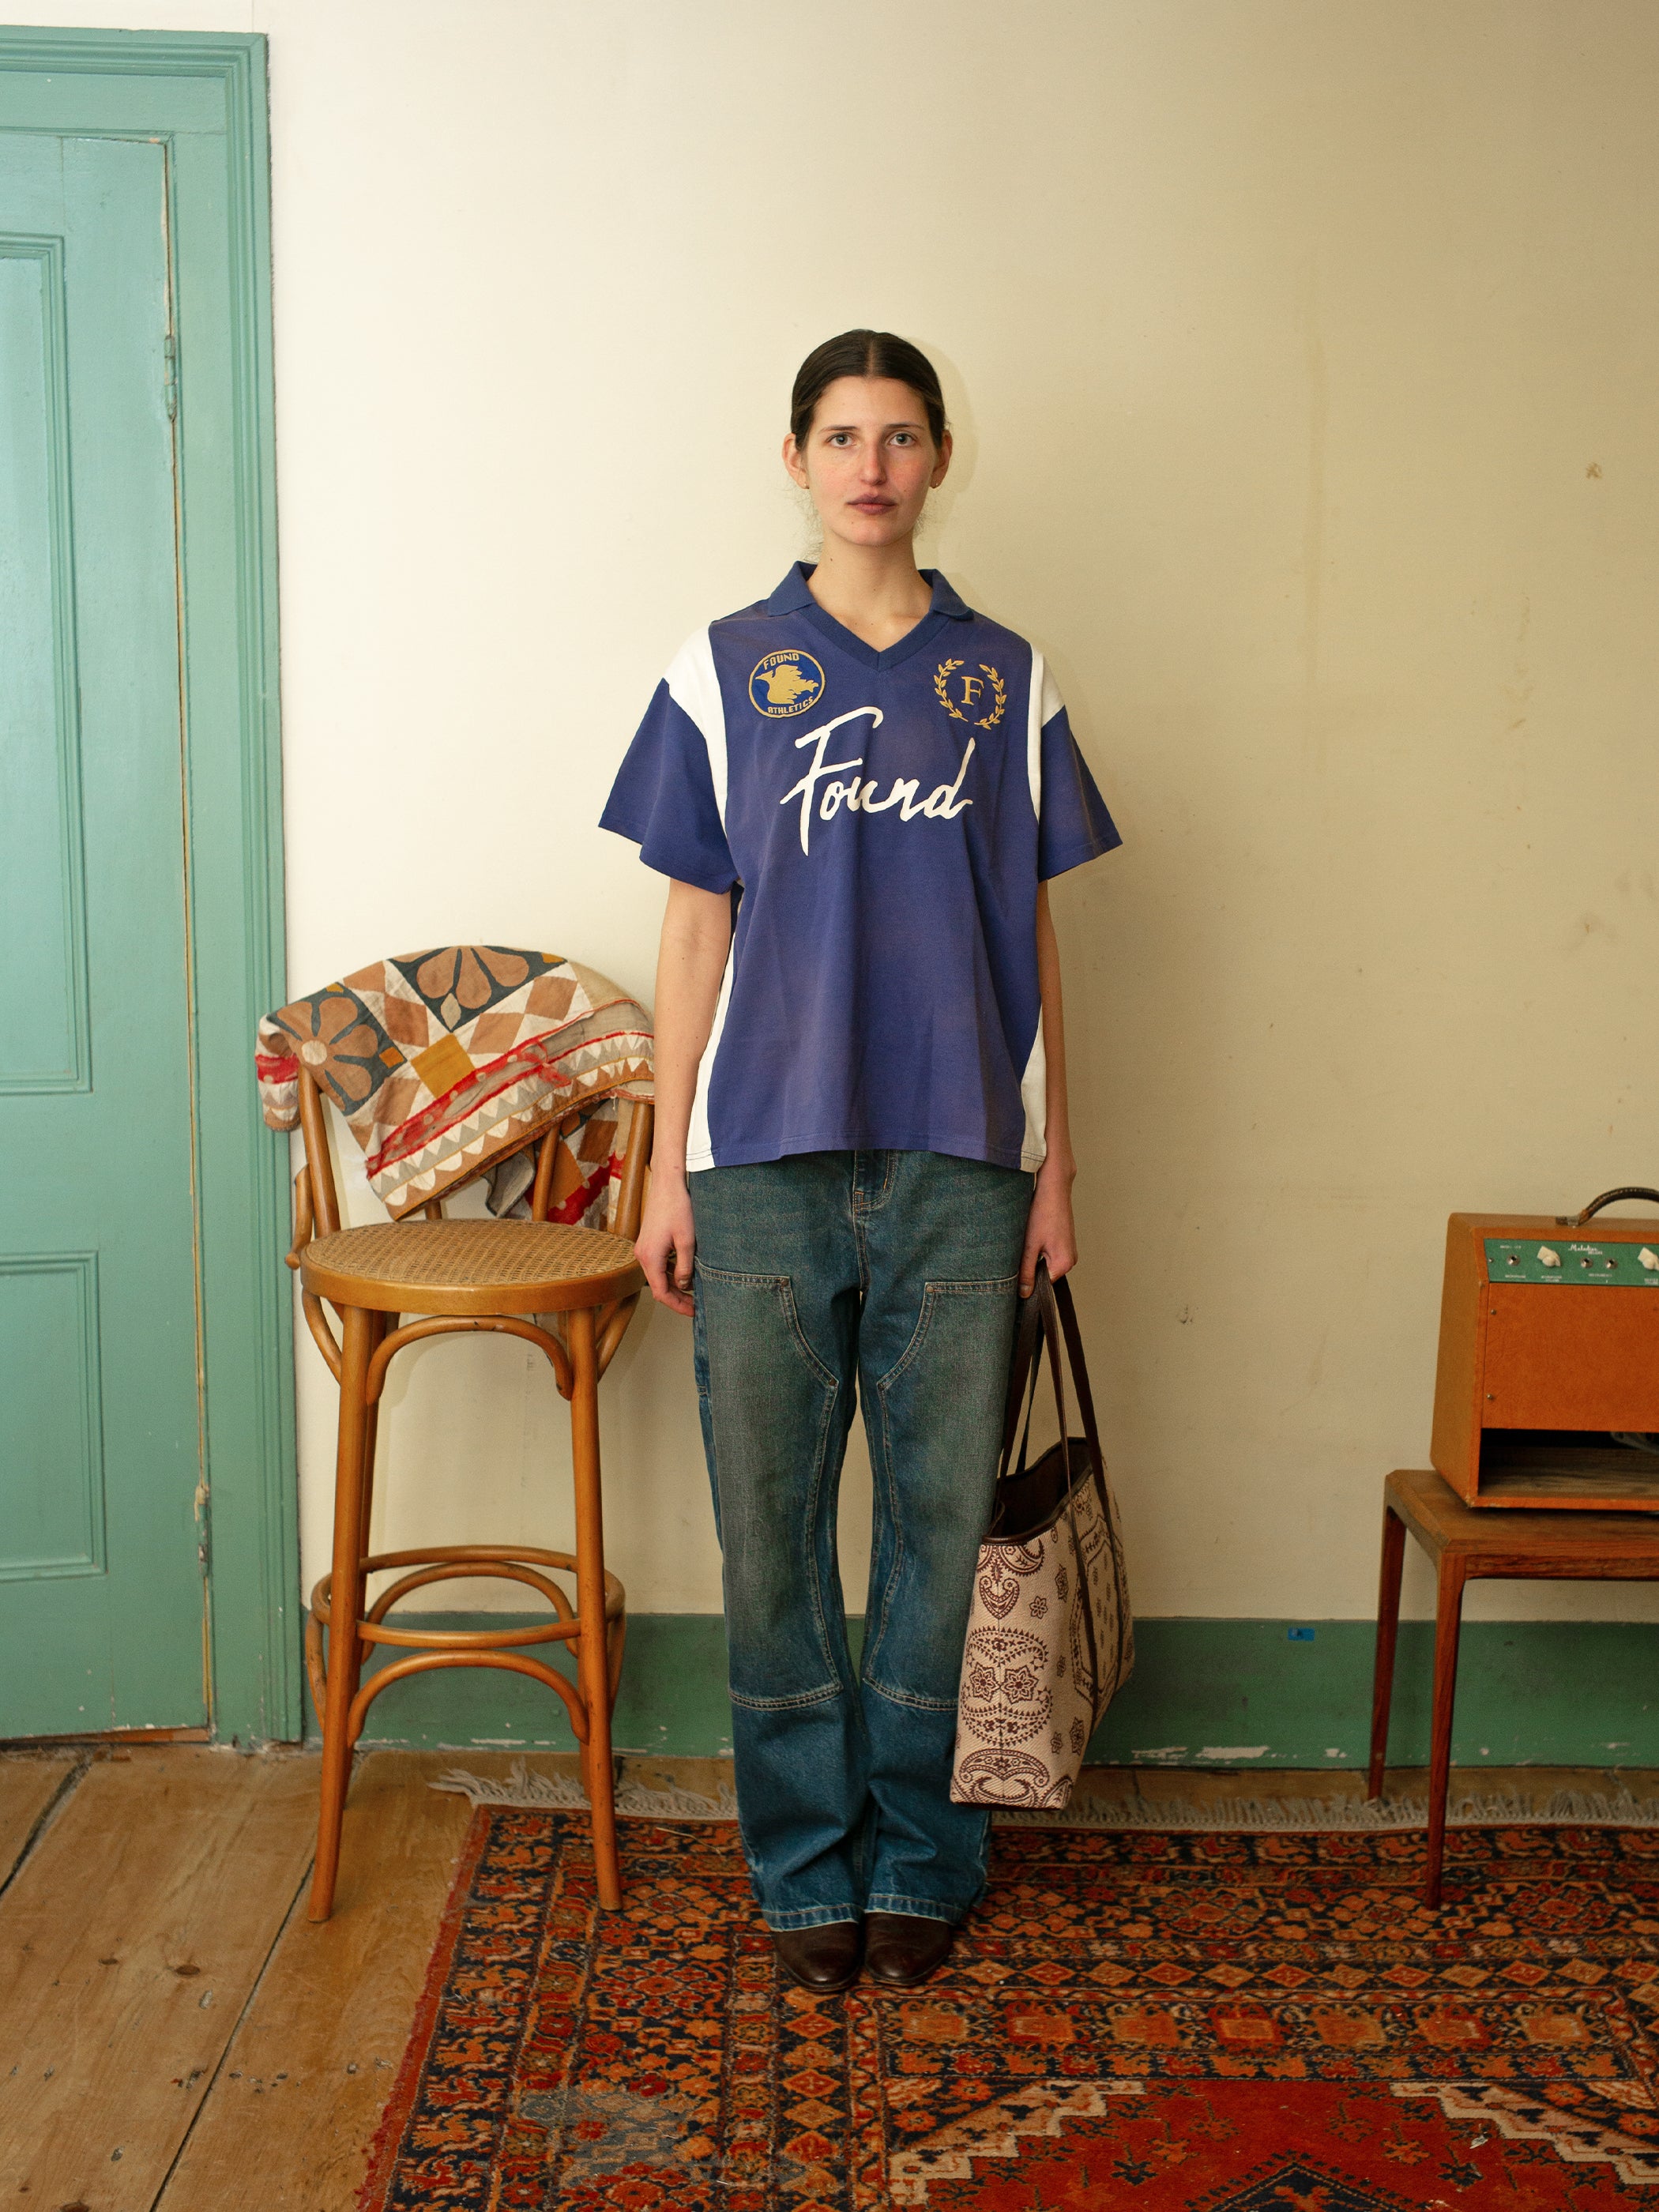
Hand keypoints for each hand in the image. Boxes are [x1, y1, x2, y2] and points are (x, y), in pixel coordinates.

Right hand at [636, 1171, 695, 1315]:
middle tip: (696, 1305)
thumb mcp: (687, 1241)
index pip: (661, 1293)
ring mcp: (643, 1248)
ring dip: (674, 1285)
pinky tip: (685, 1274)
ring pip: (658, 1276)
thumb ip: (685, 1267)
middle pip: (658, 1286)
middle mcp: (642, 1255)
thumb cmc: (678, 1208)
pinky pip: (658, 1264)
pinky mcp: (648, 1241)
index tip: (693, 1312)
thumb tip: (684, 1285)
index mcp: (650, 1258)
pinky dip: (670, 1272)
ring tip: (694, 1292)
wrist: (667, 1184)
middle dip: (677, 1298)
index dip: (677, 1305)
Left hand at [1020, 1158, 1076, 1295]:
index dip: (1027, 1282)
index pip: (1043, 1285)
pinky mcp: (1064, 1242)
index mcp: (1064, 1264)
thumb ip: (1026, 1272)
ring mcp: (1069, 1251)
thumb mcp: (1029, 1245)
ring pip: (1045, 1264)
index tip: (1014, 1276)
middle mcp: (1071, 1260)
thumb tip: (1024, 1293)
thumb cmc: (1042, 1213)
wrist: (1053, 1187)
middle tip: (1018, 1254)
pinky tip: (1031, 1237)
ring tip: (1026, 1243)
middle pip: (1044, 1275)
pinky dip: (1038, 1249)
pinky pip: (1049, 1254)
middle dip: (1029, 1269)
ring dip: (1033, 1258)